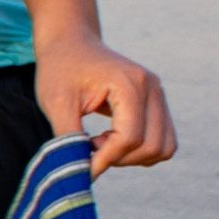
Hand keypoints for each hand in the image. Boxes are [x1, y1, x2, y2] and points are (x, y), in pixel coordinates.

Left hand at [34, 34, 176, 175]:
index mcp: (130, 84)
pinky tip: (110, 139)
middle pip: (152, 146)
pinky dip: (138, 150)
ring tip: (99, 142)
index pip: (129, 138)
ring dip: (131, 157)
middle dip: (119, 159)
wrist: (71, 43)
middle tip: (88, 148)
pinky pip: (161, 140)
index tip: (79, 167)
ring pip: (163, 147)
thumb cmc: (60, 69)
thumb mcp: (55, 103)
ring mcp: (158, 95)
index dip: (104, 160)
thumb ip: (68, 140)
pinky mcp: (157, 103)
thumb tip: (78, 174)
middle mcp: (152, 88)